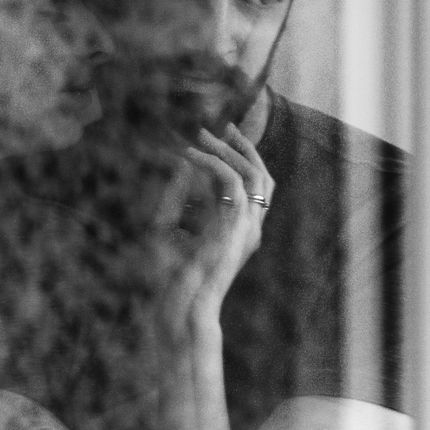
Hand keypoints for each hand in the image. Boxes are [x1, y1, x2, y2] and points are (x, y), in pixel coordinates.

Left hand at [151, 125, 275, 316]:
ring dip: (230, 150)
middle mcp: (249, 226)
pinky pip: (230, 180)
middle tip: (224, 128)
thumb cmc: (169, 275)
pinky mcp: (238, 223)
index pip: (252, 186)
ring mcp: (248, 225)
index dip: (238, 159)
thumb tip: (183, 165)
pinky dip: (211, 163)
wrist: (179, 300)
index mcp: (239, 230)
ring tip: (205, 135)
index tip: (217, 141)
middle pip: (262, 176)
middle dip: (243, 148)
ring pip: (253, 173)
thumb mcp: (166, 225)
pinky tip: (190, 154)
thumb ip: (177, 196)